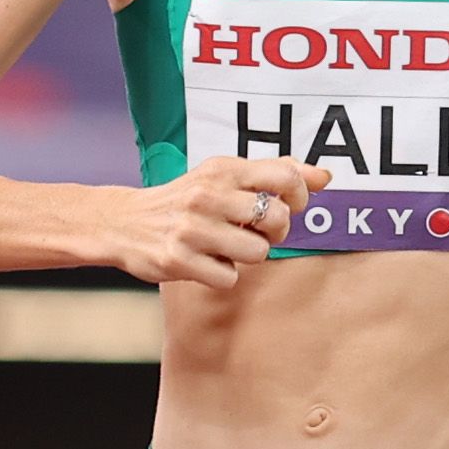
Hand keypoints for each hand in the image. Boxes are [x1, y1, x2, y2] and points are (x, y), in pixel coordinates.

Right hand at [110, 156, 322, 289]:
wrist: (123, 223)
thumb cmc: (185, 200)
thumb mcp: (222, 177)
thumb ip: (273, 174)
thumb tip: (325, 177)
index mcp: (222, 170)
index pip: (285, 176)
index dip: (300, 197)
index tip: (289, 206)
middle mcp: (207, 195)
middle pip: (277, 220)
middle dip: (276, 233)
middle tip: (257, 233)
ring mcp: (191, 228)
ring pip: (257, 253)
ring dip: (249, 257)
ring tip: (227, 247)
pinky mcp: (178, 260)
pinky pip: (229, 278)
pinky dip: (222, 275)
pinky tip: (206, 262)